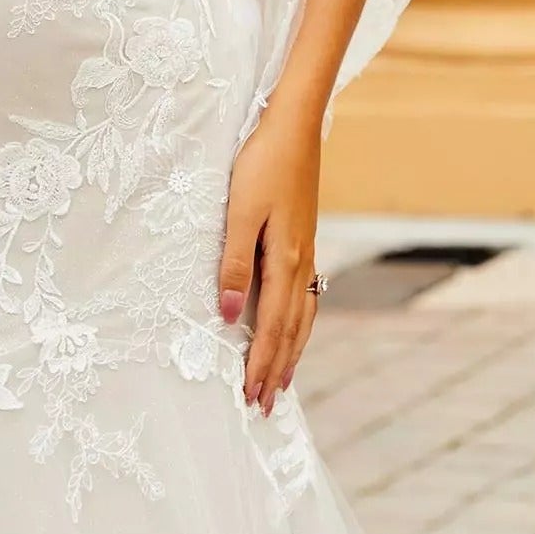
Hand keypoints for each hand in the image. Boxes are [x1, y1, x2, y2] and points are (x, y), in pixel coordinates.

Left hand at [217, 98, 322, 417]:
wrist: (293, 126)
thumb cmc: (260, 164)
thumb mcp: (239, 212)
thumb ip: (233, 264)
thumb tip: (228, 316)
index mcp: (285, 261)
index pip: (273, 328)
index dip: (261, 364)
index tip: (251, 398)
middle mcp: (301, 263)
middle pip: (291, 330)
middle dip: (277, 369)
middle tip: (266, 407)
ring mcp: (306, 252)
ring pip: (302, 316)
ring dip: (291, 352)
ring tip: (282, 380)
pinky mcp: (304, 239)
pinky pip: (305, 296)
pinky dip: (299, 323)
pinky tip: (294, 327)